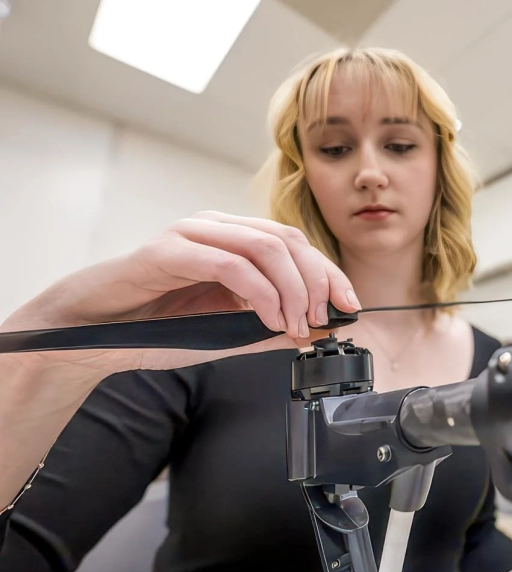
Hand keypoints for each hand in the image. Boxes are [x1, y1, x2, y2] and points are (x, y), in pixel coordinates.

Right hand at [1, 211, 360, 375]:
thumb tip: (321, 329)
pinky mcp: (168, 251)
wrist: (90, 333)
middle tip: (323, 319)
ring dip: (292, 289)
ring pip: (265, 247)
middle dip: (316, 281)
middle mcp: (215, 228)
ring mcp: (191, 234)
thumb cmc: (155, 328)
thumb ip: (270, 327)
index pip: (295, 243)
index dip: (329, 272)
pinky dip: (261, 294)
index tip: (350, 305)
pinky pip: (230, 264)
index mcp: (232, 240)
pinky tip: (270, 318)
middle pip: (288, 240)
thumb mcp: (227, 331)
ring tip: (297, 324)